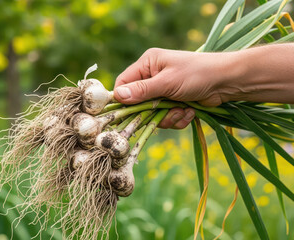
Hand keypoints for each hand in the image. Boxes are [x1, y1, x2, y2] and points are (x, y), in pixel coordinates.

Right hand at [113, 48, 237, 128]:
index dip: (123, 99)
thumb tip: (117, 96)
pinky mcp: (174, 102)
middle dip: (153, 111)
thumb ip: (142, 90)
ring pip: (153, 113)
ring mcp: (164, 90)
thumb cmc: (197, 74)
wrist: (226, 82)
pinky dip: (178, 118)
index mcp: (148, 64)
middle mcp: (153, 76)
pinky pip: (167, 116)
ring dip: (168, 117)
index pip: (124, 82)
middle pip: (138, 102)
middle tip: (166, 111)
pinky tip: (190, 112)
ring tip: (183, 110)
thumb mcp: (167, 82)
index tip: (127, 112)